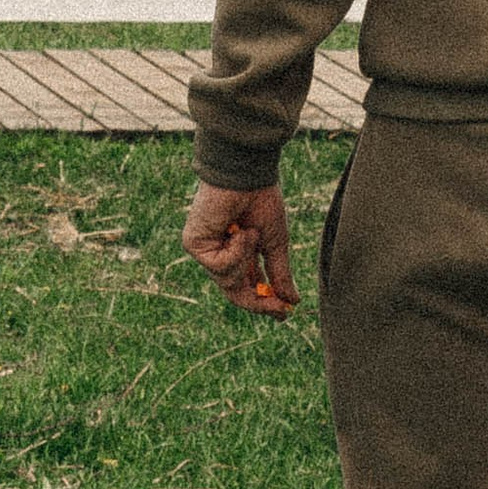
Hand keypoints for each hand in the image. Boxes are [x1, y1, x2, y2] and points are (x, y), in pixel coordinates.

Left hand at [183, 181, 298, 313]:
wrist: (247, 175)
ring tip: (252, 232)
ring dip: (247, 261)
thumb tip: (293, 301)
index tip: (285, 313)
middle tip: (280, 308)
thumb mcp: (274, 243)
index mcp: (240, 252)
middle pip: (235, 292)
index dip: (265, 302)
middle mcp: (220, 253)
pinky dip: (236, 251)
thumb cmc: (261, 200)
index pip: (248, 286)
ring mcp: (205, 250)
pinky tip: (240, 230)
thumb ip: (279, 273)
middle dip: (259, 302)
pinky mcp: (194, 244)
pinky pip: (220, 266)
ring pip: (229, 282)